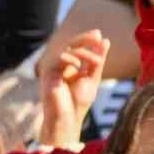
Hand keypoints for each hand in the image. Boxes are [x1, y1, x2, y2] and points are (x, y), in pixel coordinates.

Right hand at [38, 29, 108, 149]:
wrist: (67, 118)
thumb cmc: (78, 103)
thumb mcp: (93, 78)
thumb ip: (97, 61)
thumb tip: (105, 41)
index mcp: (70, 67)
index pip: (78, 48)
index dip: (87, 40)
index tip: (100, 36)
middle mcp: (60, 66)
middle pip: (70, 45)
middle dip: (84, 38)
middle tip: (97, 35)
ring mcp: (53, 68)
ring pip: (65, 49)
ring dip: (82, 51)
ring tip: (96, 61)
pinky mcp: (48, 72)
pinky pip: (58, 58)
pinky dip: (69, 58)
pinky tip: (77, 65)